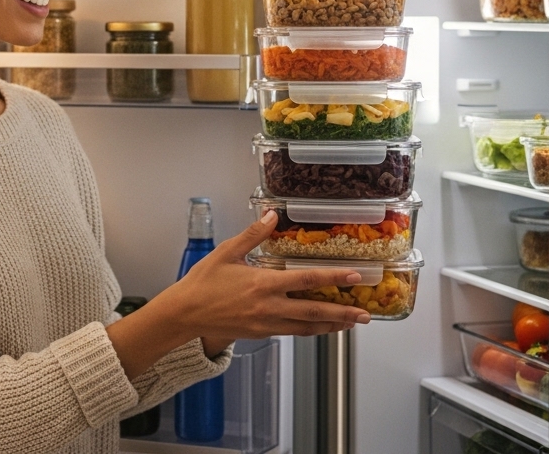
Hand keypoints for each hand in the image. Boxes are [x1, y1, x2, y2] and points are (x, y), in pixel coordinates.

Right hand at [150, 210, 371, 341]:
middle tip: (364, 314)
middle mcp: (269, 307)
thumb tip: (271, 215)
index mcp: (263, 284)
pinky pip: (292, 332)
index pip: (306, 281)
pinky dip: (311, 330)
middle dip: (342, 313)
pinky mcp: (261, 333)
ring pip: (307, 327)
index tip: (354, 277)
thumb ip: (252, 235)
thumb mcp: (226, 252)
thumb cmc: (202, 282)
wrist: (184, 314)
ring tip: (350, 324)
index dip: (333, 278)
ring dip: (331, 325)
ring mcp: (266, 323)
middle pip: (314, 312)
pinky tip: (320, 327)